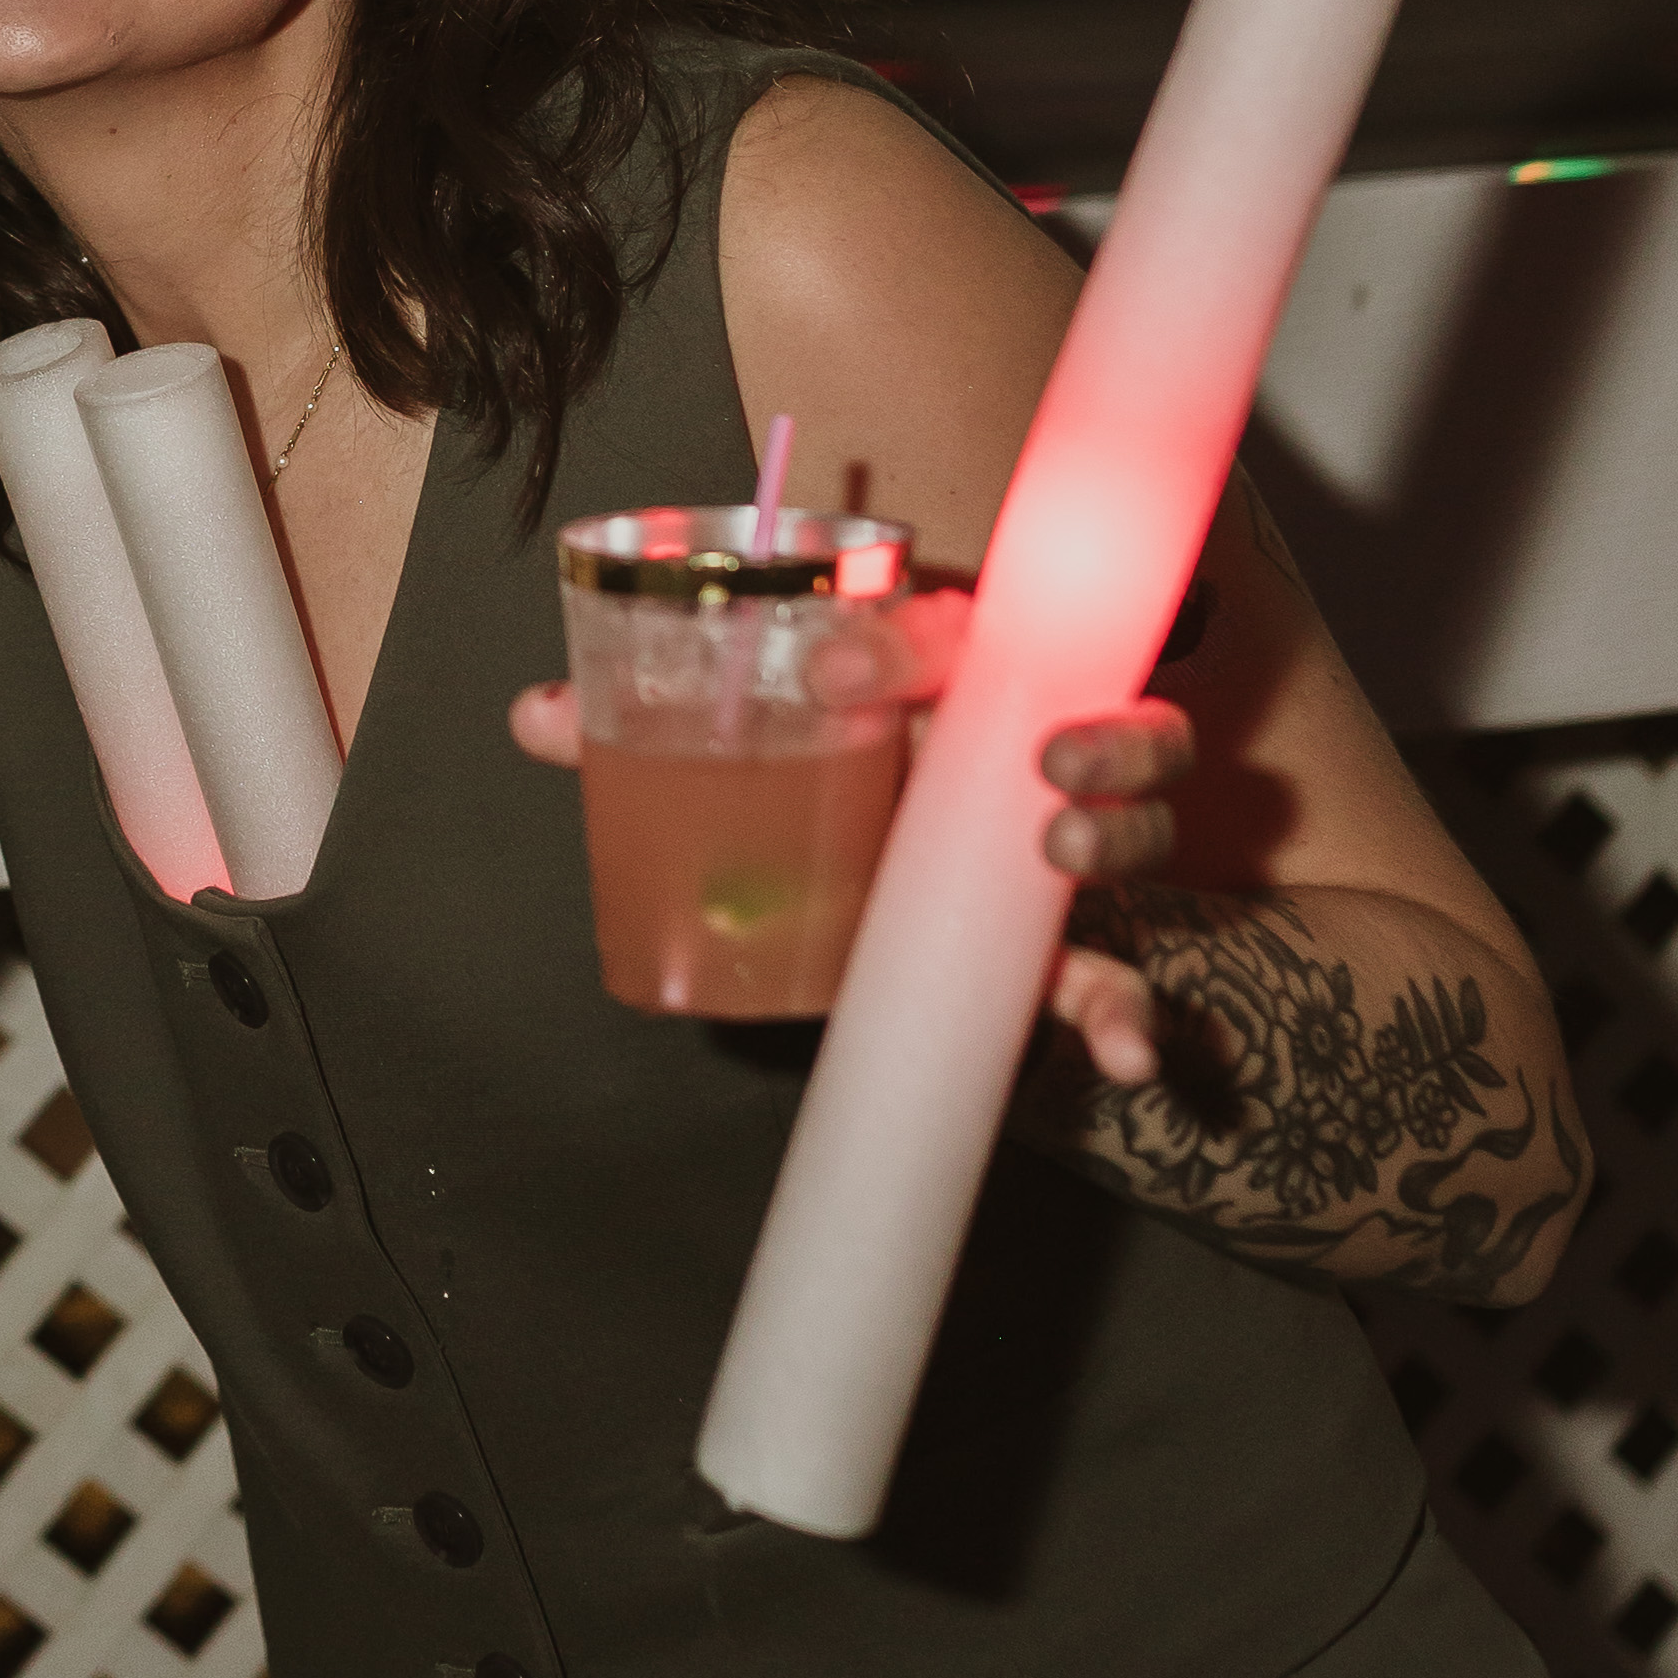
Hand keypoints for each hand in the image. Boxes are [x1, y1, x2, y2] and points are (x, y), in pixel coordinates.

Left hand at [502, 676, 1192, 1077]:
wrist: (881, 890)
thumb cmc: (817, 785)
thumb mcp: (738, 757)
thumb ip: (645, 733)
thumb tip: (539, 718)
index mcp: (932, 678)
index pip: (940, 626)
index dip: (897, 638)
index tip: (833, 673)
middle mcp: (1012, 741)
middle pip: (1087, 698)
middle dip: (1089, 718)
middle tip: (1043, 756)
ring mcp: (1054, 837)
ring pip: (1138, 809)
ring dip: (1123, 824)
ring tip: (1068, 854)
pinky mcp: (1065, 942)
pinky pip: (1120, 970)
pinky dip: (1136, 1011)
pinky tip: (1128, 1050)